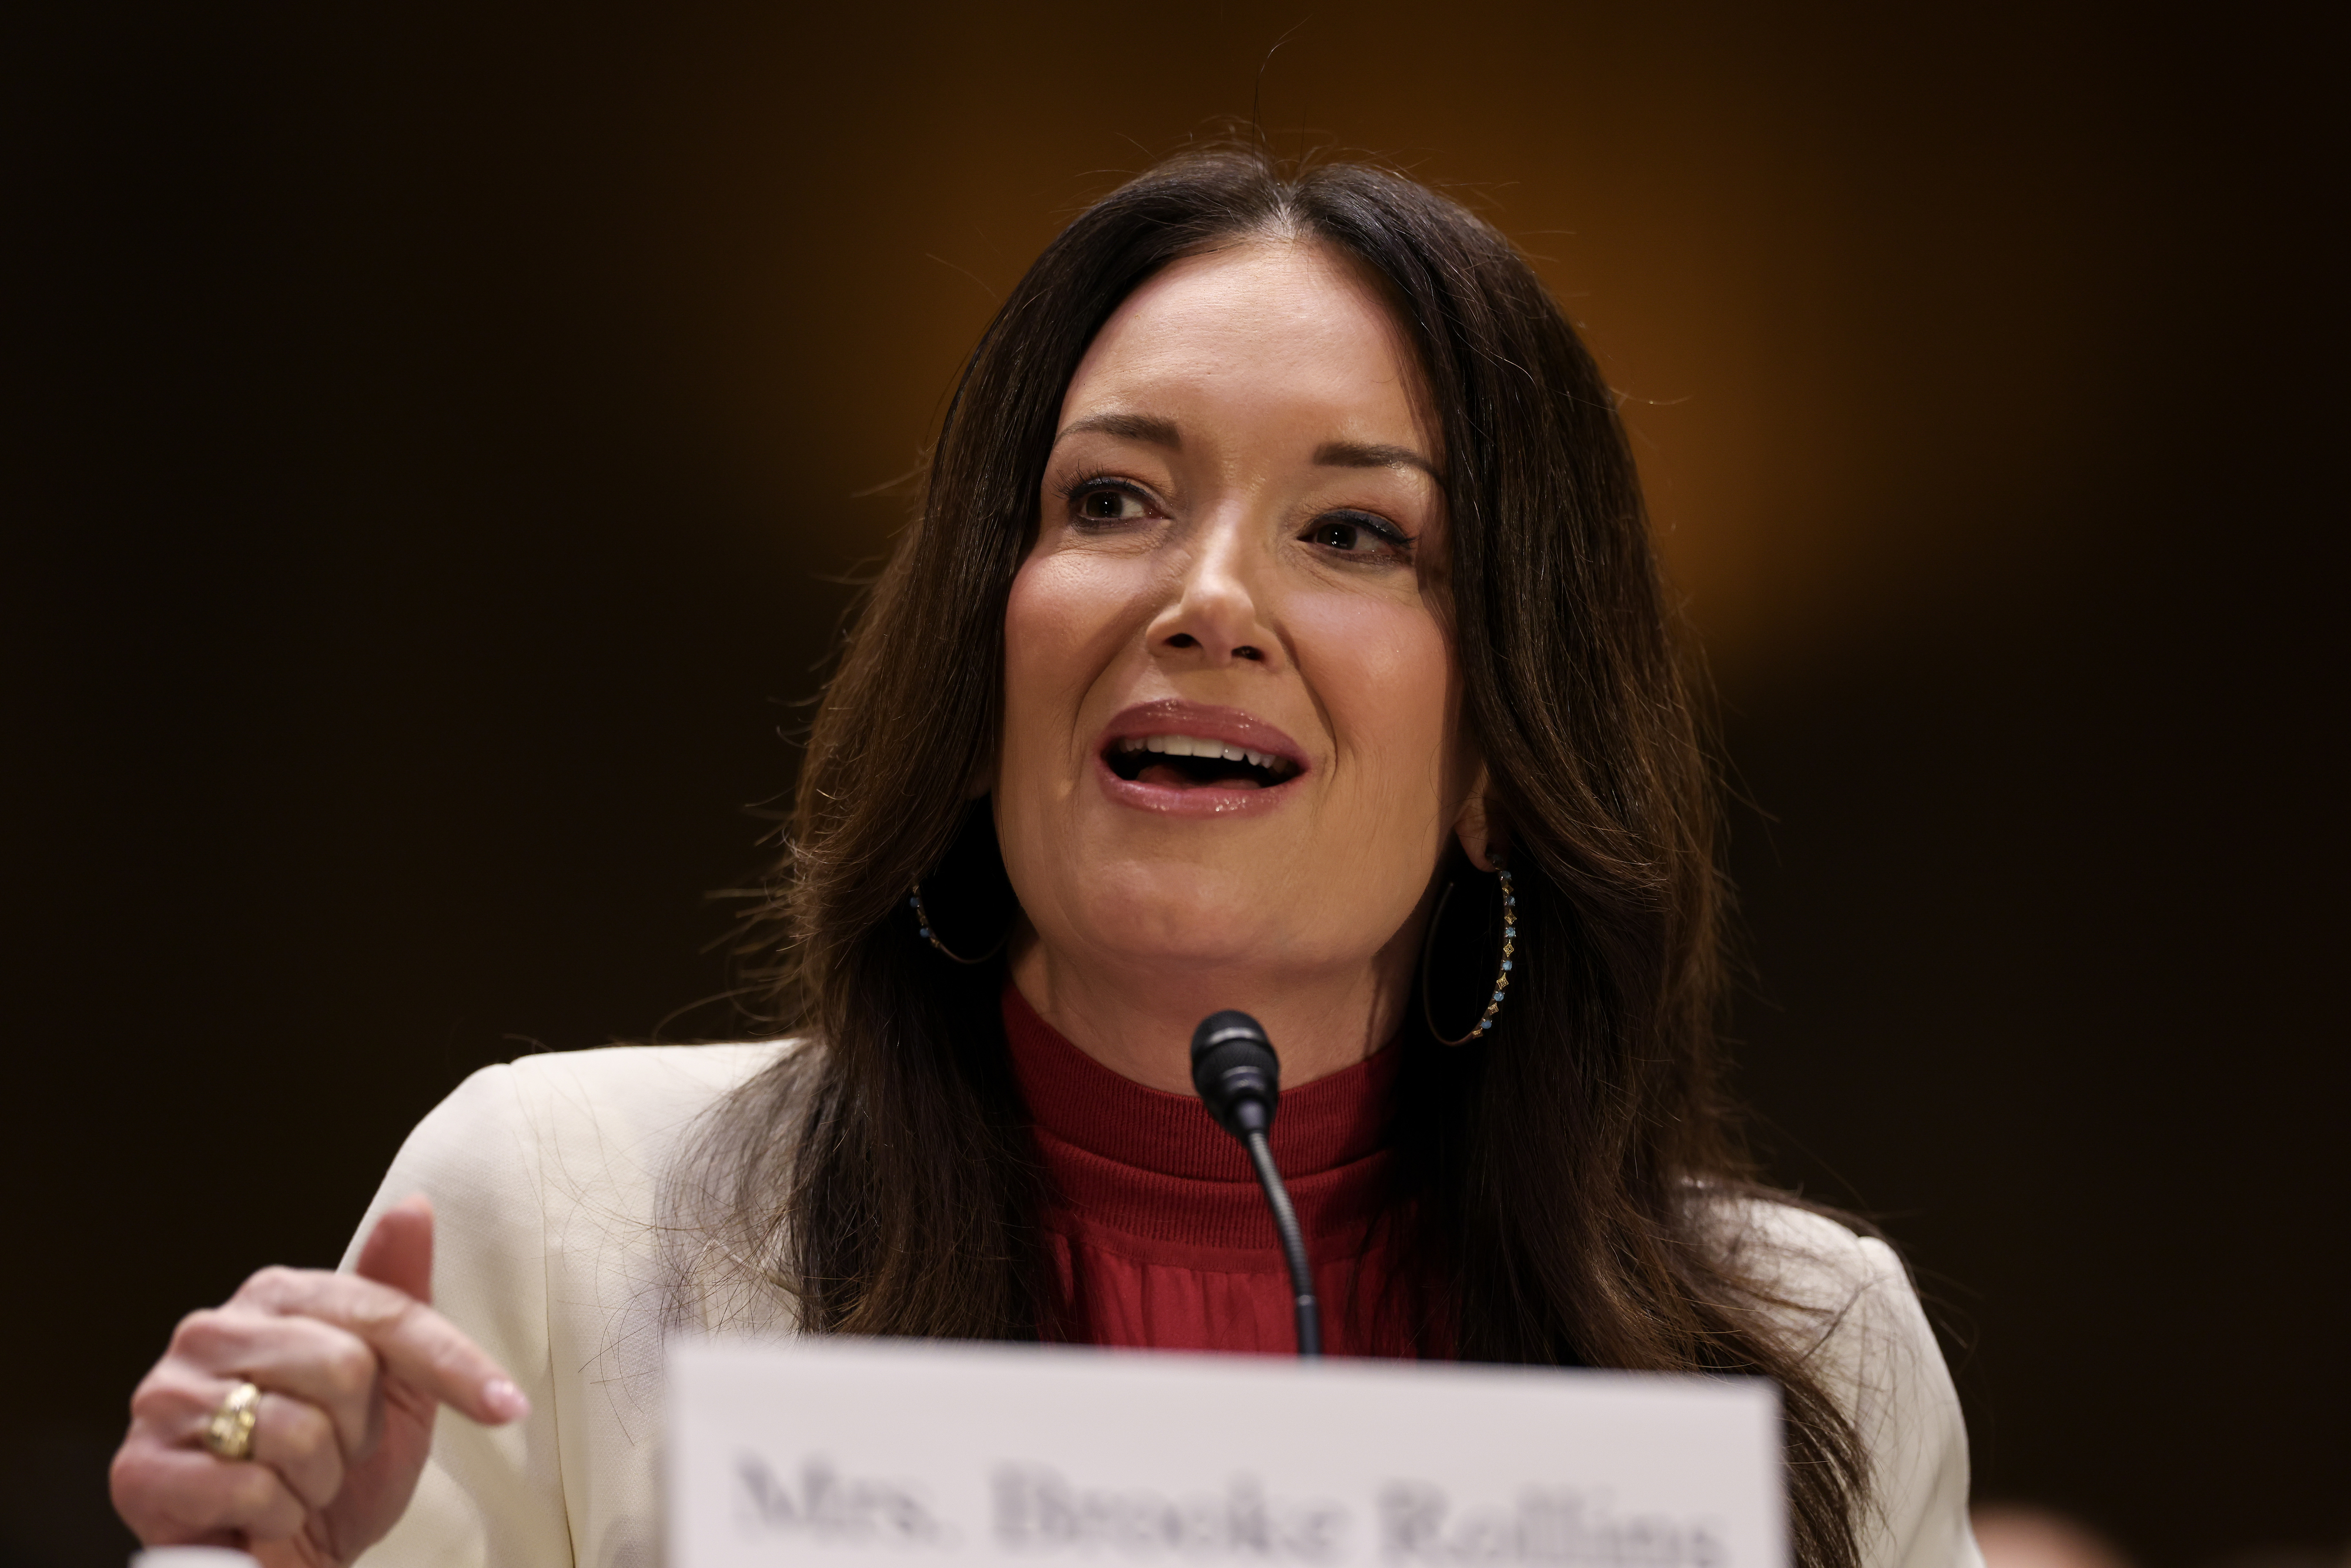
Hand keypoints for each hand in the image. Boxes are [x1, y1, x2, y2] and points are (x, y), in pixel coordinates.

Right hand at [110, 1195, 528, 1566]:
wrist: (283, 1557)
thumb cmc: (336, 1469)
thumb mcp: (393, 1385)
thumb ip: (399, 1294)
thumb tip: (414, 1206)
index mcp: (275, 1296)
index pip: (384, 1313)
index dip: (455, 1365)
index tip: (508, 1407)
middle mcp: (210, 1330)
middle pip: (344, 1368)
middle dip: (360, 1432)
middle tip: (336, 1455)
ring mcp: (165, 1396)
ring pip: (297, 1431)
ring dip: (318, 1480)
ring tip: (295, 1484)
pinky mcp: (137, 1468)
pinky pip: (250, 1488)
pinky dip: (275, 1516)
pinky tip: (256, 1515)